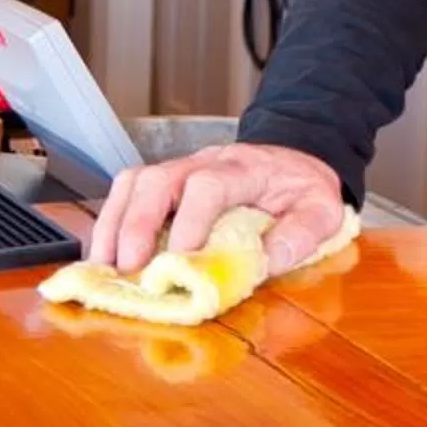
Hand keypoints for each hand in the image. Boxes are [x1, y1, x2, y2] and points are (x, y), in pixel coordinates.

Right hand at [87, 141, 345, 276]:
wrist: (293, 157)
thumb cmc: (302, 188)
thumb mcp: (322, 210)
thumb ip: (302, 234)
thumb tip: (268, 262)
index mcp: (244, 169)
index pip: (208, 185)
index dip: (190, 220)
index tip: (181, 258)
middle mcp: (203, 163)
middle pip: (156, 179)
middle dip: (136, 225)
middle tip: (129, 269)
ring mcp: (179, 169)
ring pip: (132, 183)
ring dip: (113, 225)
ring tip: (104, 268)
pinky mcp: (164, 183)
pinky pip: (126, 193)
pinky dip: (109, 224)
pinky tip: (104, 256)